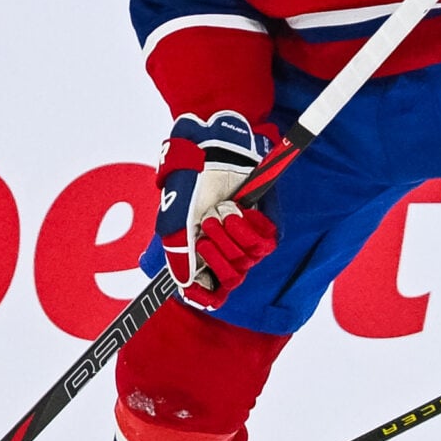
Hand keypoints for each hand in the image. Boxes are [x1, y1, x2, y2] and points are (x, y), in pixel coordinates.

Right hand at [156, 110, 278, 309]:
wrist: (213, 144)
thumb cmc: (189, 176)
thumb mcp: (174, 214)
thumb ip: (177, 250)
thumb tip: (183, 284)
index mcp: (197, 250)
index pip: (208, 290)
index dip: (208, 296)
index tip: (207, 297)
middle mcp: (221, 246)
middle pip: (230, 278)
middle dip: (217, 253)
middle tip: (207, 226)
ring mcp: (243, 236)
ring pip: (247, 261)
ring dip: (232, 235)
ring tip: (222, 211)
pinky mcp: (263, 222)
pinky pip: (266, 242)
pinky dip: (250, 227)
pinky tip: (240, 210)